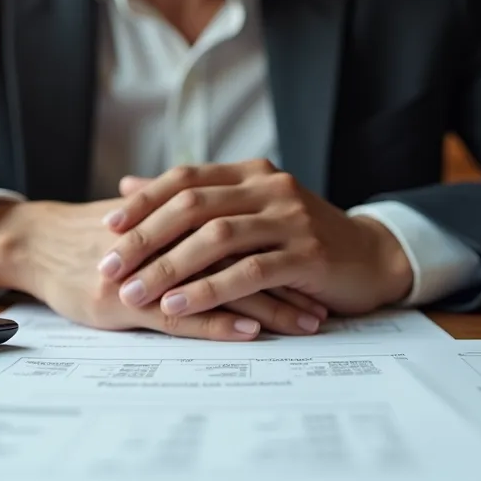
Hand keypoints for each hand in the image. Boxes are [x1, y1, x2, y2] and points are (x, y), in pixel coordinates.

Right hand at [0, 198, 326, 340]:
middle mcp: (165, 239)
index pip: (242, 232)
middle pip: (243, 257)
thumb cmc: (88, 236)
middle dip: (290, 281)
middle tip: (327, 301)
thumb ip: (181, 219)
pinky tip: (250, 329)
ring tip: (309, 323)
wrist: (31, 241)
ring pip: (219, 285)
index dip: (282, 250)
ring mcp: (144, 271)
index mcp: (175, 216)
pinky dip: (218, 320)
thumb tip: (228, 222)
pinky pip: (180, 314)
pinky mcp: (122, 302)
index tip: (319, 269)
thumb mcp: (140, 220)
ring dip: (268, 305)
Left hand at [96, 159, 414, 317]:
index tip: (108, 228)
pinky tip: (177, 306)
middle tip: (109, 266)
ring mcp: (290, 219)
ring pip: (216, 239)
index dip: (144, 202)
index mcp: (251, 174)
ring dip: (169, 267)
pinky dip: (207, 290)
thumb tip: (129, 187)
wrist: (373, 258)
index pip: (186, 179)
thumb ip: (194, 200)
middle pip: (193, 206)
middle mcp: (270, 188)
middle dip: (146, 238)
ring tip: (134, 293)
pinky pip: (247, 272)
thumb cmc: (303, 240)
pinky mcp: (307, 255)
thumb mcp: (249, 213)